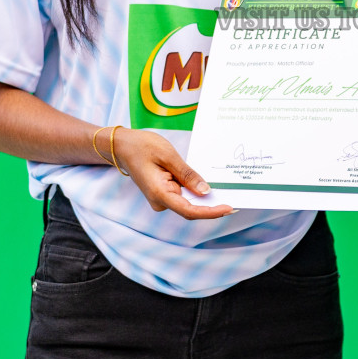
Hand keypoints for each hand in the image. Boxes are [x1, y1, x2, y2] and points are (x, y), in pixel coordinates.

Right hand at [112, 127, 233, 219]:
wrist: (122, 146)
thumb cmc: (143, 147)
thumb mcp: (168, 156)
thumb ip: (187, 175)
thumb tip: (205, 191)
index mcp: (160, 193)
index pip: (189, 210)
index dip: (210, 212)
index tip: (228, 208)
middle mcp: (160, 201)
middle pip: (190, 209)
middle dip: (211, 204)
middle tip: (235, 197)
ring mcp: (161, 199)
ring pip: (187, 202)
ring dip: (204, 198)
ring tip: (224, 189)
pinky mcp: (163, 193)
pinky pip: (182, 195)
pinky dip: (195, 191)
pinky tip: (207, 184)